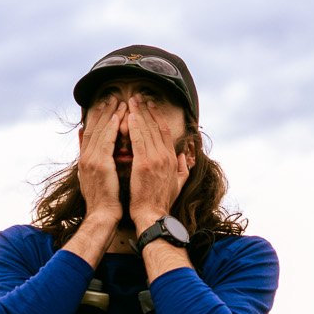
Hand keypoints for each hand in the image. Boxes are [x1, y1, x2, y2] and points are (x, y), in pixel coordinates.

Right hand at [77, 96, 123, 221]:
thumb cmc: (103, 203)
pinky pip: (106, 140)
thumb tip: (89, 150)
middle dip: (103, 112)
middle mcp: (85, 158)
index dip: (97, 118)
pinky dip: (111, 127)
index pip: (90, 133)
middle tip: (111, 97)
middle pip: (93, 128)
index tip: (104, 106)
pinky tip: (118, 116)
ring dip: (109, 114)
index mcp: (85, 161)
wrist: (102, 216)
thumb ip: (92, 163)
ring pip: (100, 131)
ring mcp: (91, 160)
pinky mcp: (100, 164)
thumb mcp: (93, 180)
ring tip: (118, 101)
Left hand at [126, 94, 190, 230]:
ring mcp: (155, 159)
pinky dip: (134, 127)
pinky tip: (128, 116)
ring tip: (131, 101)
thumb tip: (185, 158)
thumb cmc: (161, 203)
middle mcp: (166, 156)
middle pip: (155, 126)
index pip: (164, 132)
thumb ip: (183, 169)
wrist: (153, 216)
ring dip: (138, 113)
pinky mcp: (144, 164)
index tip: (150, 106)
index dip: (157, 117)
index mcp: (173, 159)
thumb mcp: (178, 185)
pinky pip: (138, 140)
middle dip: (146, 110)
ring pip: (146, 130)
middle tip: (137, 97)